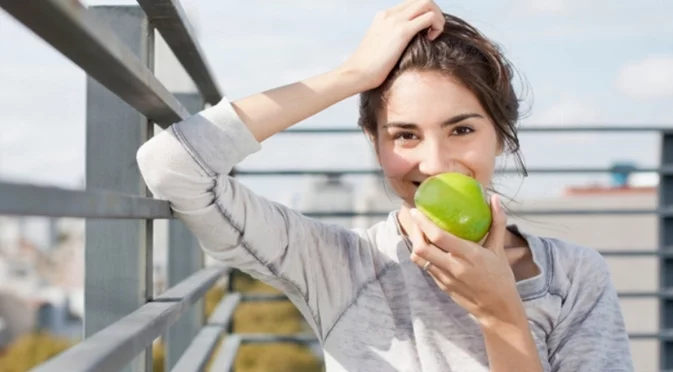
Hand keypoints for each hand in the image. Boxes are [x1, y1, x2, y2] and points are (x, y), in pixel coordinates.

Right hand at [339, 0, 444, 90]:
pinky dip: (436, 26)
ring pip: (428, 3)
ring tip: (434, 34)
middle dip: (434, 13)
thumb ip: (390, 39)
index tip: (425, 31)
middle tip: (433, 31)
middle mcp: (390, 14)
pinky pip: (429, 17)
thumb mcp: (379, 46)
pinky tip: (431, 39)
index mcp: (384, 16)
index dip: (424, 14)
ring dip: (437, 17)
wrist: (356, 73)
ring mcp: (395, 21)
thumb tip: (403, 47)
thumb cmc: (367, 67)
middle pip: (421, 0)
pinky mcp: (402, 32)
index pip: (411, 4)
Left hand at [409, 194, 524, 326]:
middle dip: (414, 232)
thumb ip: (497, 223)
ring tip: (420, 232)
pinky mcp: (441, 286)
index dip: (423, 223)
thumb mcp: (499, 250)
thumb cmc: (501, 277)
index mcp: (468, 255)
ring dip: (416, 244)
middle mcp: (453, 267)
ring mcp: (445, 278)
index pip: (438, 237)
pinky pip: (426, 267)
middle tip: (416, 219)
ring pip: (419, 259)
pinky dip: (423, 255)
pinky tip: (429, 247)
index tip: (415, 210)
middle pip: (421, 248)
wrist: (498, 310)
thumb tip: (494, 198)